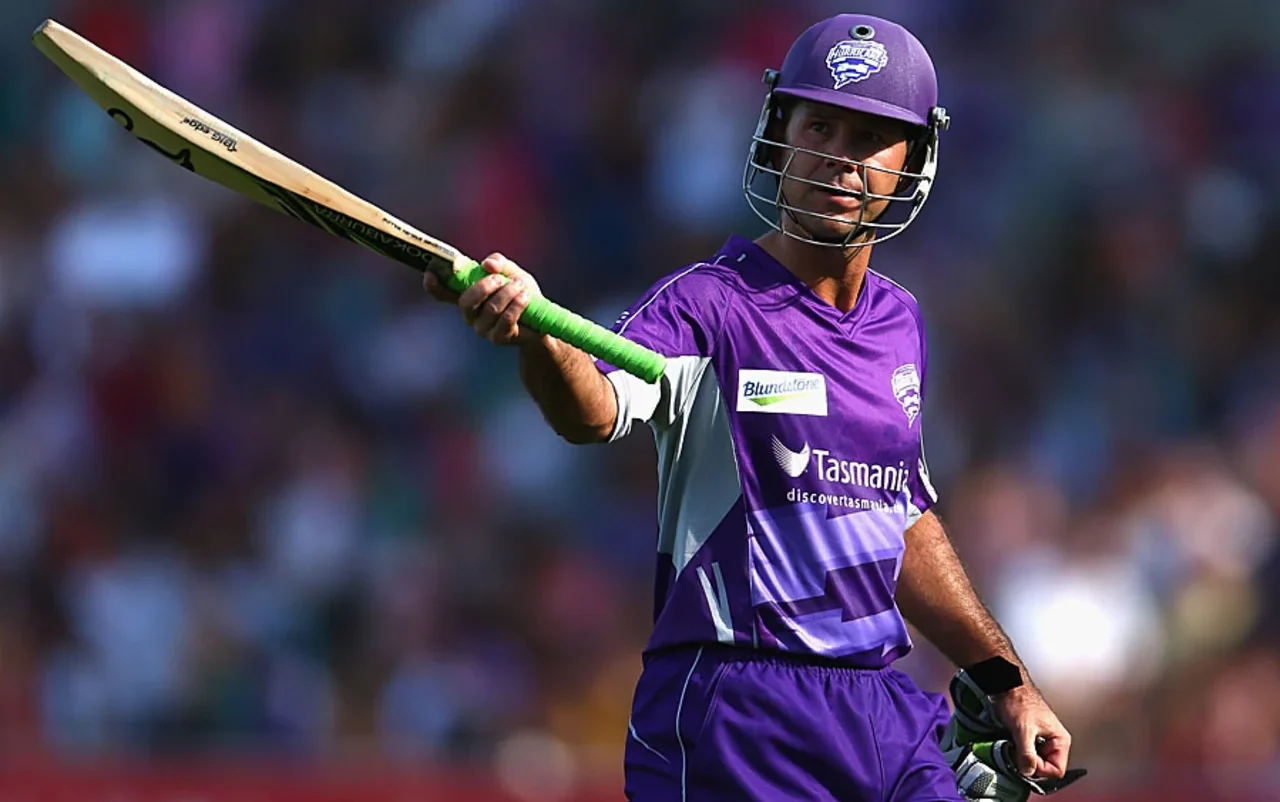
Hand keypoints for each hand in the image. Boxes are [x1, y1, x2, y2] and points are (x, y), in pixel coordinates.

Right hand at [424, 253, 543, 345]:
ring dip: (507, 293)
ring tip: (521, 286)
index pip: (442, 293)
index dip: (433, 285)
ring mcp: (483, 328)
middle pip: (465, 302)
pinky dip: (517, 305)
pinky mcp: (498, 337)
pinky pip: (505, 320)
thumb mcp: (511, 272)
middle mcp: (470, 314)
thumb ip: (499, 263)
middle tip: (500, 278)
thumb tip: (487, 264)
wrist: (542, 319)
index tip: (431, 272)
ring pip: (489, 309)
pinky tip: (525, 297)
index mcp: (468, 295)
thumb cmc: (522, 293)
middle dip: (483, 287)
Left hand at [991, 686, 1072, 780]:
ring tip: (1014, 747)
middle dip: (1031, 765)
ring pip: (1036, 762)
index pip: (1057, 770)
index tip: (1025, 763)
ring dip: (1023, 759)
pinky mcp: (1032, 739)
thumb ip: (1026, 753)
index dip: (1040, 770)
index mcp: (1061, 740)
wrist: (1008, 687)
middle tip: (1017, 755)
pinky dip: (1019, 754)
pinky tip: (1012, 745)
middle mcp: (1055, 742)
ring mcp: (1043, 741)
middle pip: (1046, 768)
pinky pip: (1028, 755)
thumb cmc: (1020, 701)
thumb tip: (1028, 772)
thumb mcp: (1023, 730)